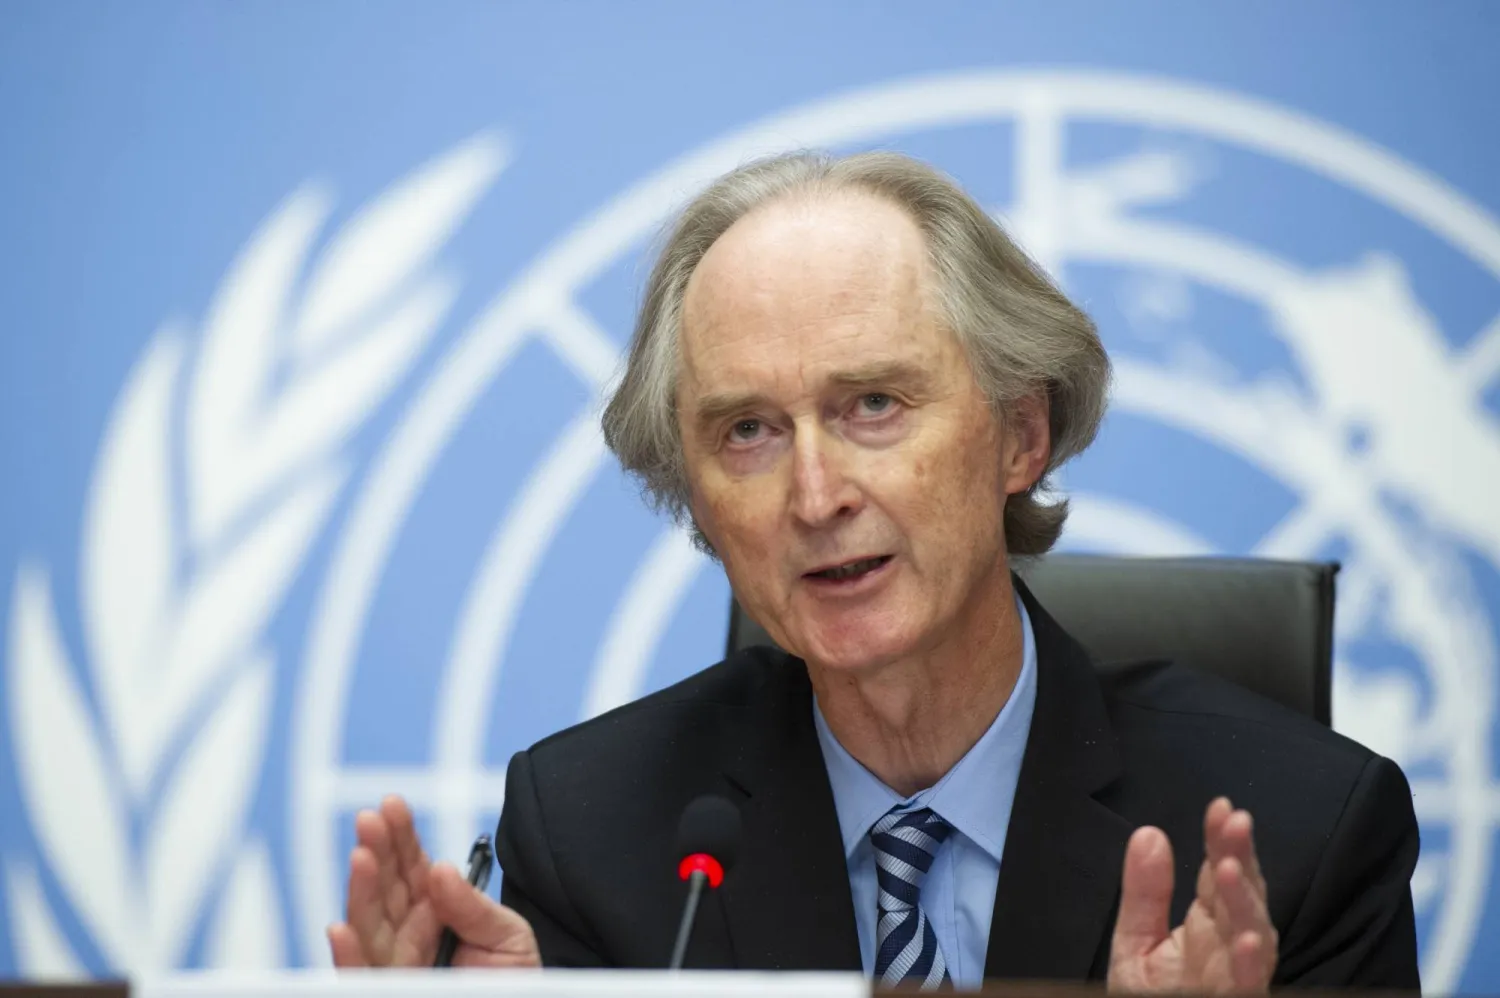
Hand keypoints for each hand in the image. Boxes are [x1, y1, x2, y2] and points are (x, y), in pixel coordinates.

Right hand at [327, 795, 540, 968]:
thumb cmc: (512, 977)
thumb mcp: (507, 934)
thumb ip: (473, 905)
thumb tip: (439, 868)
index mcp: (433, 909)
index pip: (411, 866)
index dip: (400, 835)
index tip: (391, 804)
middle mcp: (407, 933)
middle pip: (384, 888)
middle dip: (376, 851)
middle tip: (369, 818)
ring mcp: (396, 964)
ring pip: (368, 926)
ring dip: (360, 891)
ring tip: (360, 857)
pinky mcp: (391, 989)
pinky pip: (362, 976)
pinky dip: (348, 955)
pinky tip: (339, 929)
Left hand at [1108, 797, 1276, 993]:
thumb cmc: (1153, 997)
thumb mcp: (1135, 944)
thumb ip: (1144, 893)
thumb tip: (1150, 832)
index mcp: (1208, 927)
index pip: (1220, 876)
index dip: (1222, 841)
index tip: (1221, 807)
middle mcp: (1229, 950)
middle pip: (1241, 899)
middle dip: (1241, 859)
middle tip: (1235, 822)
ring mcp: (1236, 980)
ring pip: (1253, 940)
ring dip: (1245, 905)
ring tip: (1232, 869)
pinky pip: (1249, 989)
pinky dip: (1252, 968)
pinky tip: (1247, 942)